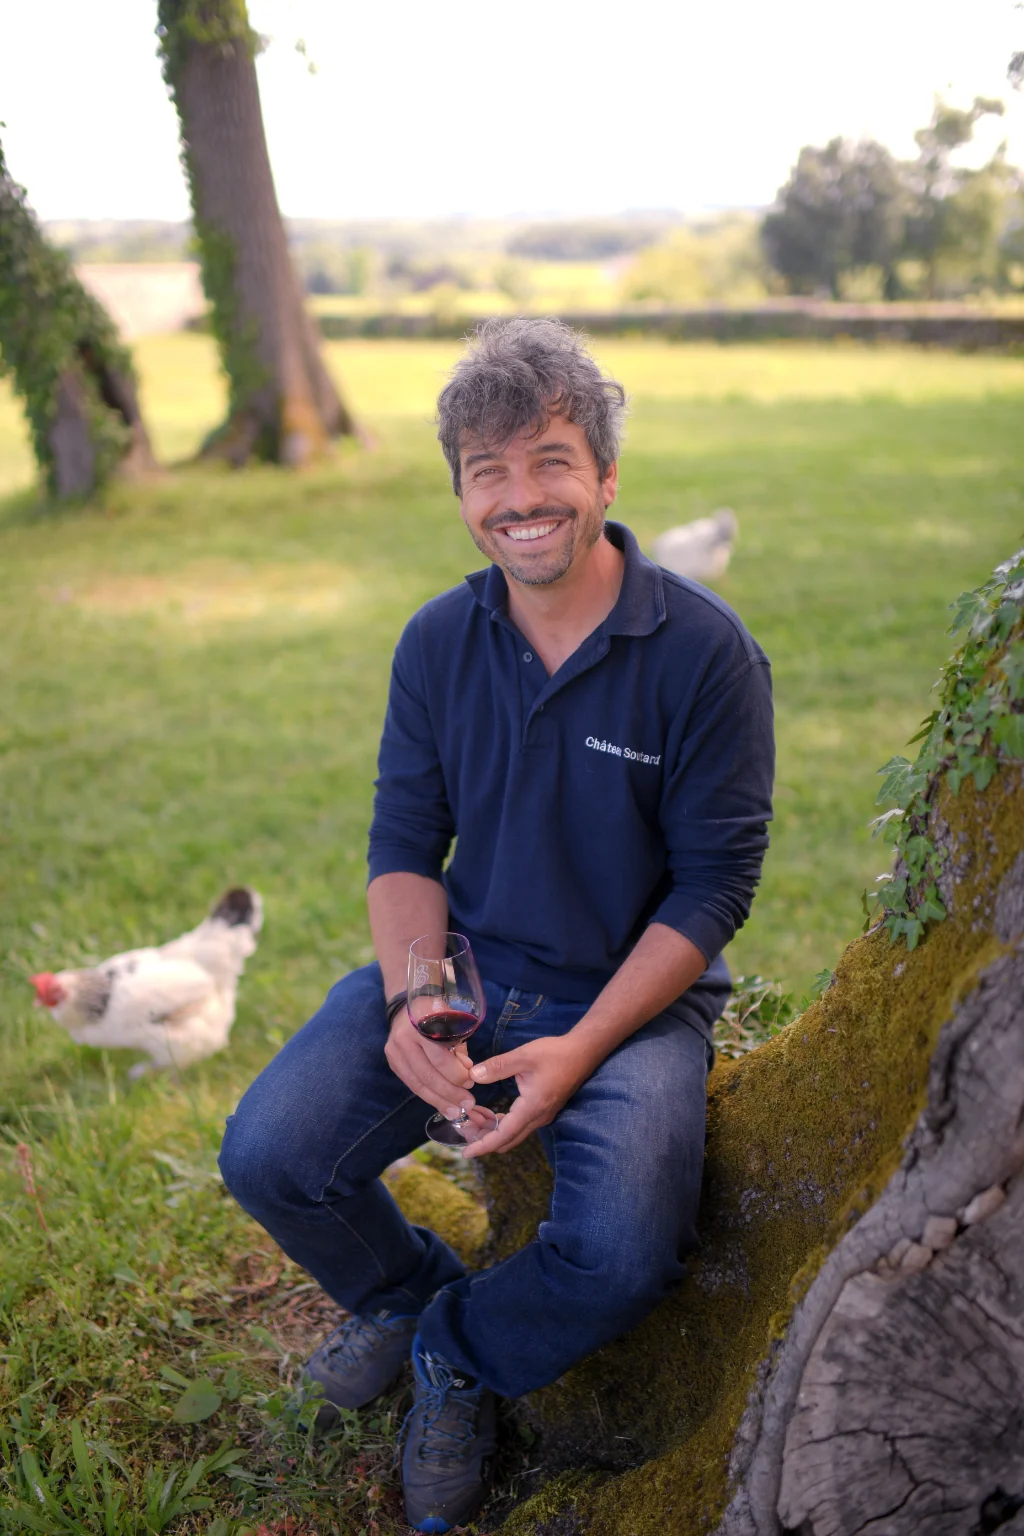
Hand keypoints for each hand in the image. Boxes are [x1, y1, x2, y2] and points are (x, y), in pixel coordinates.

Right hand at [384, 1007, 475, 1115]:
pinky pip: (411, 1083)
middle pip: (427, 1074)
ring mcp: (395, 1051)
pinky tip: (441, 1104)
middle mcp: (404, 1038)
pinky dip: (428, 1096)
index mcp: (421, 1024)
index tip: (472, 1083)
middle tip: (467, 1104)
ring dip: (438, 1100)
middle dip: (449, 1092)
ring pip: (417, 1083)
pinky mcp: (393, 1062)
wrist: (406, 1009)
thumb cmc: (436, 1014)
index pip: (439, 1056)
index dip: (456, 1074)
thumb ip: (459, 1046)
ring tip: (455, 1112)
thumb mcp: (452, 1022)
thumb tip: (468, 1070)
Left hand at [460, 1034, 597, 1157]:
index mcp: (532, 1108)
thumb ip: (497, 1066)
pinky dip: (502, 1123)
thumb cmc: (555, 1054)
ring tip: (472, 1119)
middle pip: (507, 1140)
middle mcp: (538, 1118)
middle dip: (484, 1139)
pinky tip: (490, 1113)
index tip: (466, 1153)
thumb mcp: (523, 1056)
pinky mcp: (543, 1110)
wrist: (582, 1052)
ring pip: (513, 1134)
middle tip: (463, 1129)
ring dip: (492, 1131)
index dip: (483, 1146)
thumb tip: (473, 1076)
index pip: (503, 1136)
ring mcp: (542, 1116)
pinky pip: (519, 1126)